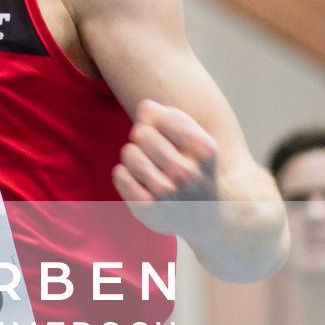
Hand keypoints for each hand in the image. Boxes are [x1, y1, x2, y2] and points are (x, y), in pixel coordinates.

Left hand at [113, 99, 221, 239]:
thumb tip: (145, 108)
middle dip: (144, 138)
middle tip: (157, 154)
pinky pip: (119, 174)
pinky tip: (142, 183)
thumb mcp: (195, 140)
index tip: (168, 136)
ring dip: (134, 157)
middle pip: (141, 132)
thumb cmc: (194, 168)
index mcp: (203, 149)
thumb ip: (170, 117)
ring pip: (129, 152)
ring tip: (150, 169)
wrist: (205, 217)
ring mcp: (165, 192)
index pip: (162, 116)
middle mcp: (186, 172)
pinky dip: (125, 175)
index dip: (158, 121)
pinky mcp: (146, 208)